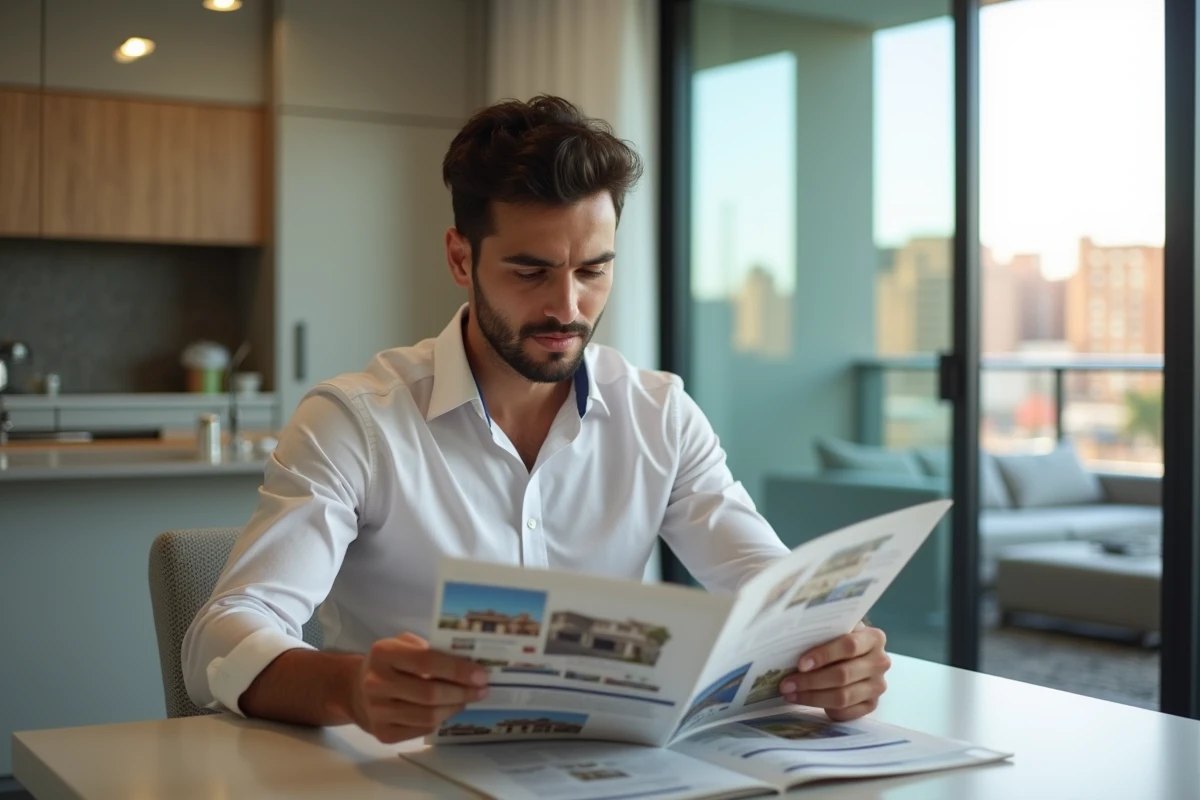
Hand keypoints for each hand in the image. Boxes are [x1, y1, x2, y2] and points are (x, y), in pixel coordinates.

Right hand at [349, 632, 488, 743]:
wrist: (355, 690)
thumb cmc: (389, 663)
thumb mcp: (403, 644)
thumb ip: (430, 648)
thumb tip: (468, 662)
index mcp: (383, 653)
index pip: (427, 662)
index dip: (457, 670)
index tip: (481, 674)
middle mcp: (376, 683)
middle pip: (430, 693)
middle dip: (462, 692)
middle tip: (482, 689)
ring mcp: (378, 711)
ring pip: (428, 716)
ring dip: (455, 707)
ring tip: (468, 699)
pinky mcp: (382, 733)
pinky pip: (421, 730)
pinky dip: (440, 720)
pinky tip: (448, 709)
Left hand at [780, 623, 889, 721]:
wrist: (857, 654)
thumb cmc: (838, 638)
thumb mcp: (835, 630)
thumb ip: (822, 632)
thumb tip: (791, 640)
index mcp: (874, 638)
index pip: (849, 646)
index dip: (823, 655)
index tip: (800, 664)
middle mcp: (880, 662)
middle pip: (843, 675)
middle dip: (810, 681)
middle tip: (787, 684)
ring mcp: (878, 686)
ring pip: (843, 697)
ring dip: (812, 697)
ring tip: (791, 694)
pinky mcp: (872, 705)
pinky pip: (846, 712)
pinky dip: (824, 708)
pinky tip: (806, 702)